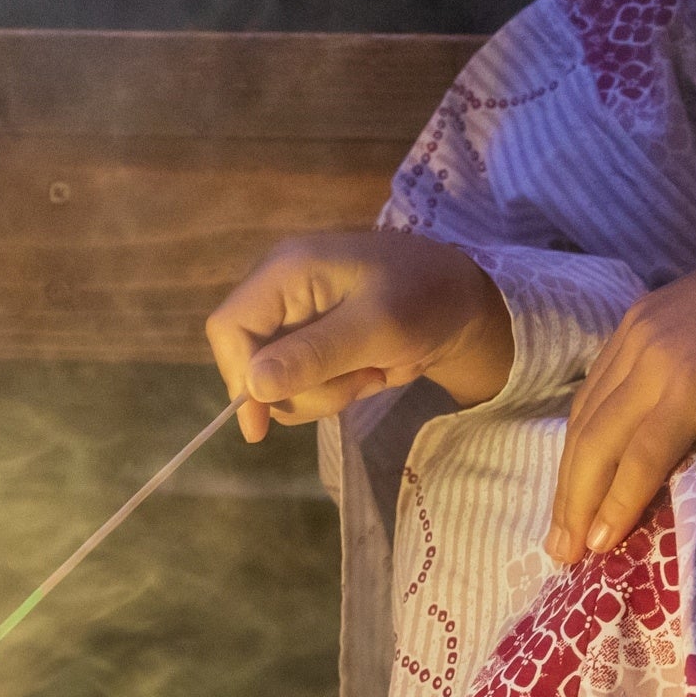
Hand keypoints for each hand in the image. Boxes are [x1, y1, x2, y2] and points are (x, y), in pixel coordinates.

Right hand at [205, 231, 513, 442]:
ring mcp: (297, 316)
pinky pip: (304, 381)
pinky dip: (336, 388)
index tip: (262, 425)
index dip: (236, 376)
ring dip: (326, 391)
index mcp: (286, 271)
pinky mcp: (315, 339)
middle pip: (251, 360)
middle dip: (302, 387)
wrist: (467, 299)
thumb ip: (316, 355)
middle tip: (358, 382)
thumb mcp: (378, 328)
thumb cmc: (426, 298)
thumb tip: (254, 386)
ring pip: (277, 380)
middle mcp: (281, 290)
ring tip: (373, 371)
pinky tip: (371, 370)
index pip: (228, 327)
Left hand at [551, 231, 695, 562]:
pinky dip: (619, 501)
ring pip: (600, 444)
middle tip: (557, 542)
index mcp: (642, 321)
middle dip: (568, 488)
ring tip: (573, 552)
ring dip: (582, 504)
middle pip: (585, 425)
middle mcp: (638, 337)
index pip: (592, 398)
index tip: (571, 496)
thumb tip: (686, 422)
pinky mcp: (688, 391)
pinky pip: (641, 456)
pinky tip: (607, 535)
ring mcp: (659, 362)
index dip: (577, 453)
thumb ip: (690, 369)